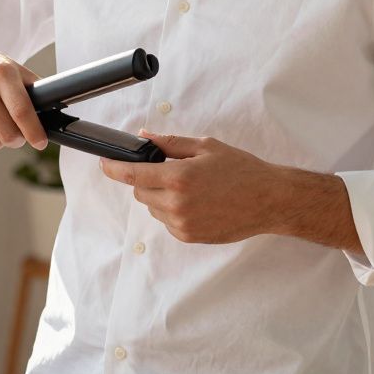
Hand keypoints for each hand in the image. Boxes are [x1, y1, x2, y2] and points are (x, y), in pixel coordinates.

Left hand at [99, 130, 283, 243]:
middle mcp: (177, 204)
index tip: (104, 164)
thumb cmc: (242, 171)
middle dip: (147, 180)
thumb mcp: (206, 147)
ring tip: (191, 188)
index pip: (132, 175)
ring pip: (153, 208)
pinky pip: (167, 221)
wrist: (269, 201)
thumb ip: (170, 143)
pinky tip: (197, 203)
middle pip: (140, 192)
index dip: (113, 169)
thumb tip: (145, 136)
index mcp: (179, 178)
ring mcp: (182, 224)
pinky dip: (173, 211)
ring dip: (161, 197)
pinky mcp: (189, 236)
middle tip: (170, 172)